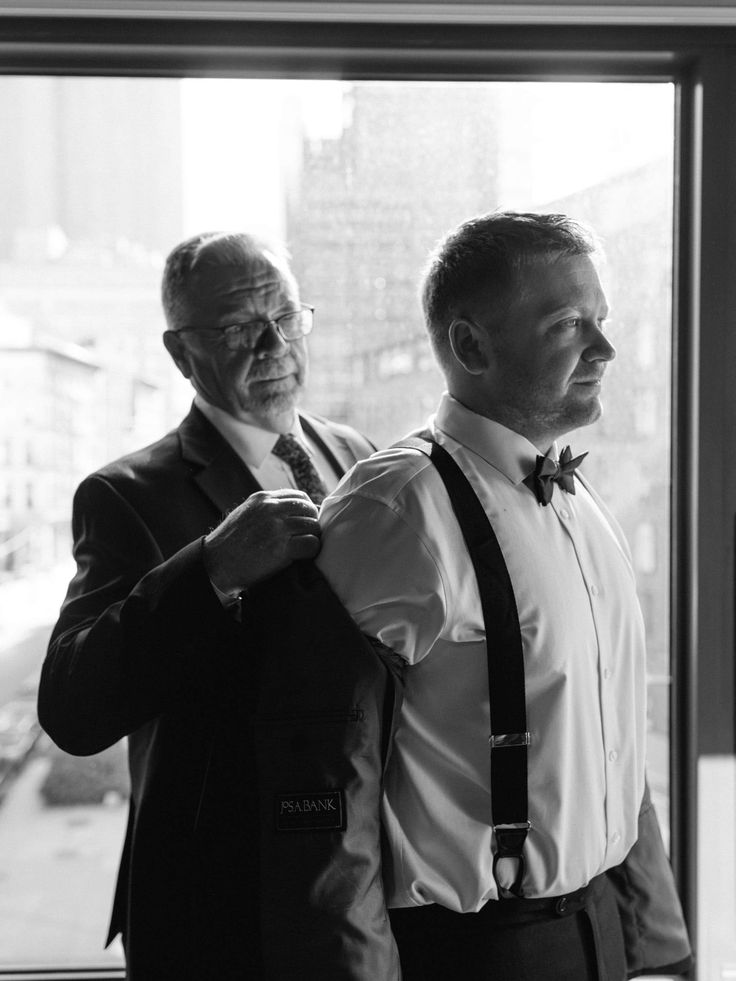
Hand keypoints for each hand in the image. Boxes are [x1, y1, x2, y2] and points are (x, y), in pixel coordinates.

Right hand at [203, 489, 320, 593]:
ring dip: (312, 538)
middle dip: (311, 524)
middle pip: (309, 510)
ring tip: (303, 548)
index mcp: (263, 499)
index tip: (305, 523)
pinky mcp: (282, 548)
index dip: (306, 511)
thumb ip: (265, 508)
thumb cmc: (229, 544)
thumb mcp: (245, 514)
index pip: (299, 496)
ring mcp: (277, 528)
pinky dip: (311, 551)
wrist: (215, 565)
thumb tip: (289, 510)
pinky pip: (312, 544)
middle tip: (307, 537)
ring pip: (313, 526)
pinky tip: (302, 557)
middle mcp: (271, 509)